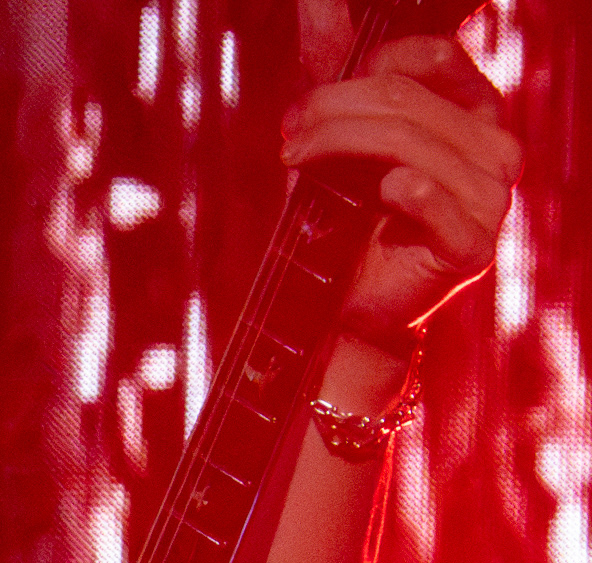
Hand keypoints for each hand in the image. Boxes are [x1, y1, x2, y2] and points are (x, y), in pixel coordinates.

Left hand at [284, 5, 521, 350]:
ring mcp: (493, 200)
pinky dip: (399, 192)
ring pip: (409, 145)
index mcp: (475, 113)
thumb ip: (337, 67)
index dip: (365, 69)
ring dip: (338, 147)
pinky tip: (378, 198)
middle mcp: (496, 150)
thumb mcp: (340, 137)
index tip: (310, 103)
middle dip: (334, 111)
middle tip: (288, 133)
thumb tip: (315, 1)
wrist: (352, 310)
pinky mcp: (473, 248)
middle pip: (408, 102)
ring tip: (296, 164)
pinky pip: (432, 199)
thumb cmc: (350, 220)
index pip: (433, 58)